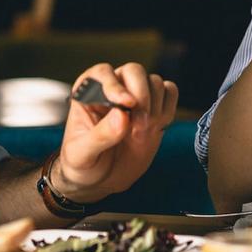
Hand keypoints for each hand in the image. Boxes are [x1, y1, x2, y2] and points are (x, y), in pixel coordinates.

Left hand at [56, 63, 178, 203]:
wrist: (101, 181)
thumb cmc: (83, 164)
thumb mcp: (81, 155)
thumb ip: (99, 136)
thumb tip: (122, 116)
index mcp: (88, 93)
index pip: (103, 73)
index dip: (115, 86)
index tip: (126, 105)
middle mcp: (113, 88)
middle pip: (134, 71)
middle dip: (141, 96)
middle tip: (138, 125)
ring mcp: (135, 97)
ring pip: (155, 82)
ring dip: (154, 107)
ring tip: (140, 133)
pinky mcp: (155, 107)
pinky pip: (169, 92)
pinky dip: (168, 109)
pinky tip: (156, 127)